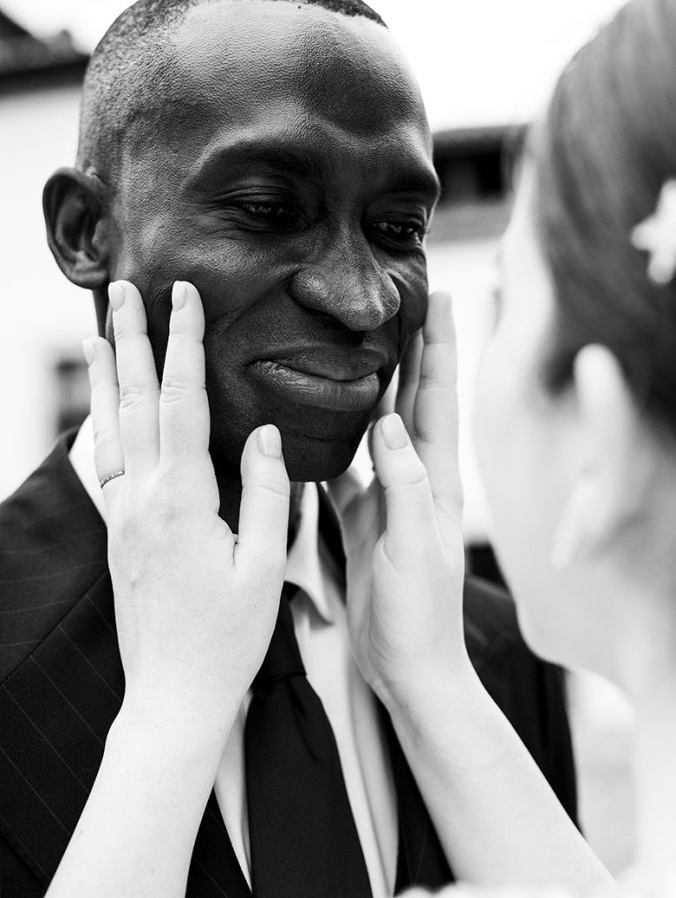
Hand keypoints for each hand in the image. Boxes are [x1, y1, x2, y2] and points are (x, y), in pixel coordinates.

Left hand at [84, 280, 289, 736]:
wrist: (173, 695)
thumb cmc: (227, 637)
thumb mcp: (264, 566)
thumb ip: (268, 493)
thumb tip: (268, 435)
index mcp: (183, 501)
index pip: (182, 402)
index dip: (183, 344)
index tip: (184, 297)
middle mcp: (142, 499)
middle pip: (132, 401)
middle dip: (129, 338)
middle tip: (121, 288)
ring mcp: (123, 517)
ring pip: (109, 428)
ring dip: (104, 375)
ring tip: (98, 330)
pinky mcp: (118, 535)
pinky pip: (103, 466)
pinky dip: (99, 426)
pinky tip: (99, 411)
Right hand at [328, 292, 467, 709]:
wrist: (410, 667)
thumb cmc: (419, 615)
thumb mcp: (413, 547)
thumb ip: (403, 485)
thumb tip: (390, 421)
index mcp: (435, 480)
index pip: (438, 398)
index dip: (440, 346)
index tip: (438, 297)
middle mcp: (416, 478)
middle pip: (414, 398)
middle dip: (412, 347)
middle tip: (400, 300)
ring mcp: (390, 496)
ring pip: (381, 424)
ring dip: (376, 381)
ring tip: (359, 341)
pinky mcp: (366, 518)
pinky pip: (348, 466)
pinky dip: (337, 437)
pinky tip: (316, 418)